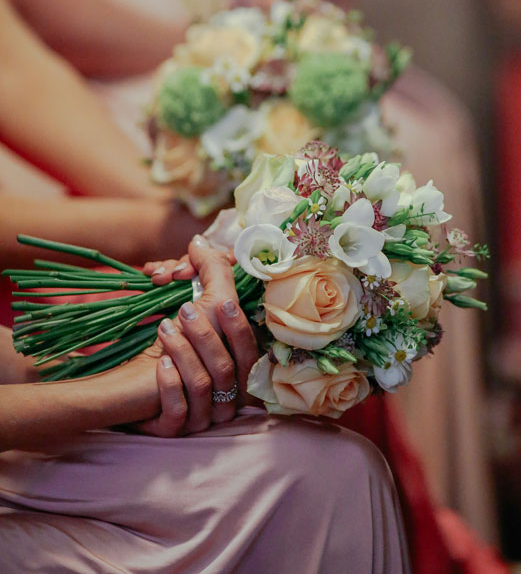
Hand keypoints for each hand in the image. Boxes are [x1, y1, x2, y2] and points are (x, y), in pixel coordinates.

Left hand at [133, 237, 259, 435]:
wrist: (120, 382)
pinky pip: (181, 415)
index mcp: (237, 373)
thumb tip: (198, 239)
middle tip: (184, 309)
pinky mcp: (174, 431)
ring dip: (186, 354)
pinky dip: (171, 387)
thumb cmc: (164, 341)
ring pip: (206, 390)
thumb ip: (205, 275)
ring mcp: (201, 419)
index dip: (239, 328)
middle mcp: (225, 400)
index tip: (223, 302)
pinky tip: (159, 366)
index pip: (250, 354)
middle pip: (230, 372)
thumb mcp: (190, 308)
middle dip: (209, 336)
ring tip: (164, 329)